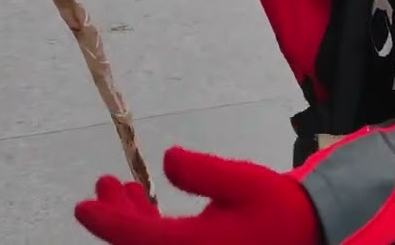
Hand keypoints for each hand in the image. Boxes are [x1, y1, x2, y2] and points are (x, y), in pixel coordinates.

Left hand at [75, 148, 318, 244]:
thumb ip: (205, 172)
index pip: (139, 238)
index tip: (84, 206)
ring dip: (130, 219)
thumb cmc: (277, 207)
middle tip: (103, 185)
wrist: (310, 232)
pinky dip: (147, 225)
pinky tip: (145, 203)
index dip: (109, 222)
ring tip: (118, 187)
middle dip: (115, 218)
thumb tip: (167, 159)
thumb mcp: (245, 181)